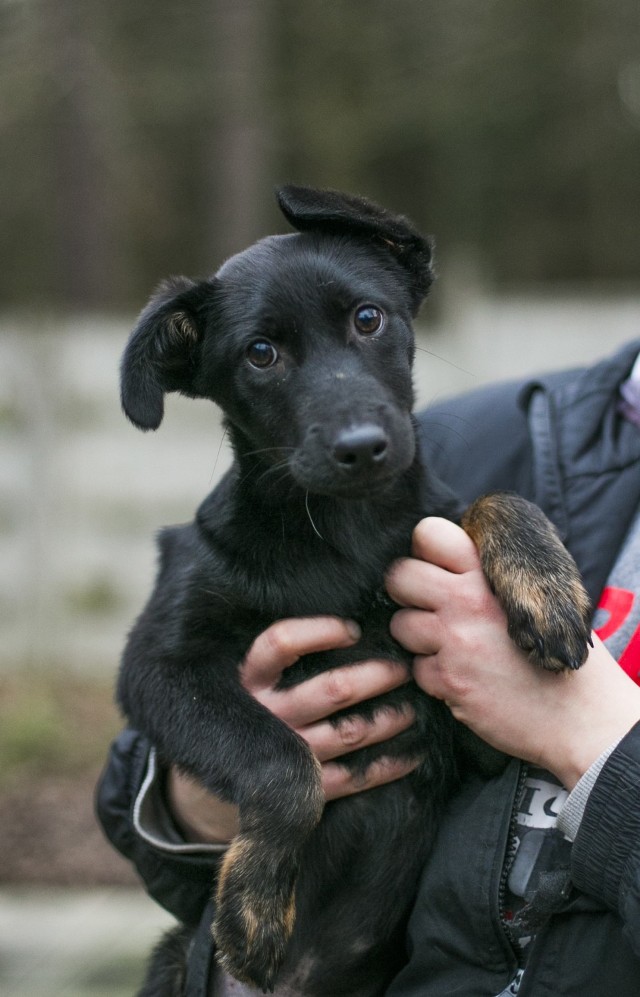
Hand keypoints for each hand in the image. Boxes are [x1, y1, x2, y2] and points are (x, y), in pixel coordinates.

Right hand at [168, 617, 417, 843]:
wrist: (220, 784)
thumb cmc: (247, 712)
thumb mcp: (248, 678)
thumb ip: (279, 654)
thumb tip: (342, 623)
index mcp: (248, 680)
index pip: (281, 643)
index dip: (321, 632)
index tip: (354, 629)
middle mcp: (268, 716)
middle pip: (333, 690)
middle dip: (376, 675)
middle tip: (403, 666)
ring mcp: (288, 754)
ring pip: (351, 732)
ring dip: (390, 718)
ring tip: (413, 706)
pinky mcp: (305, 789)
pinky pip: (355, 777)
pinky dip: (389, 765)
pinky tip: (412, 753)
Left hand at [386, 516, 639, 789]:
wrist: (581, 717)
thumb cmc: (563, 655)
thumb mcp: (539, 597)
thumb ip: (493, 578)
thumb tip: (453, 563)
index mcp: (489, 575)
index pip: (430, 533)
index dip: (424, 550)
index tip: (434, 566)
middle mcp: (467, 602)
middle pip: (400, 576)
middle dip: (407, 592)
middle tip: (428, 607)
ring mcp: (454, 641)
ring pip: (401, 624)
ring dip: (418, 637)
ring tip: (449, 646)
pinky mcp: (449, 681)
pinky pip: (417, 668)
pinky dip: (434, 675)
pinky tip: (463, 677)